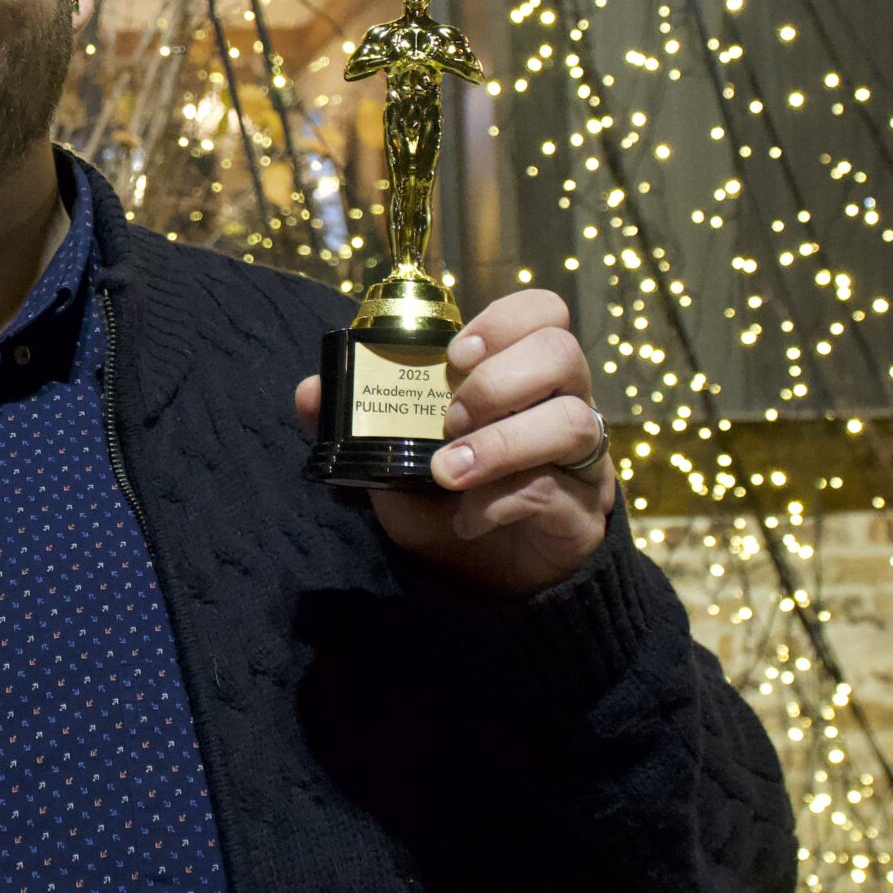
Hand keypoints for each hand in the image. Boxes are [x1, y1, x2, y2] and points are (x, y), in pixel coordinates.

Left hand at [295, 289, 617, 597]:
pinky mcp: (584, 512)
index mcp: (522, 374)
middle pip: (563, 353)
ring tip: (448, 472)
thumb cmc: (444, 500)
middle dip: (498, 380)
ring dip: (501, 442)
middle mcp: (563, 404)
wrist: (480, 579)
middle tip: (448, 419)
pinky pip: (556, 490)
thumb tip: (308, 393)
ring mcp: (581, 459)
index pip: (543, 312)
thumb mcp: (393, 456)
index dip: (505, 320)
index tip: (455, 354)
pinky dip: (500, 501)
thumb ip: (355, 420)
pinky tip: (465, 520)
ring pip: (574, 420)